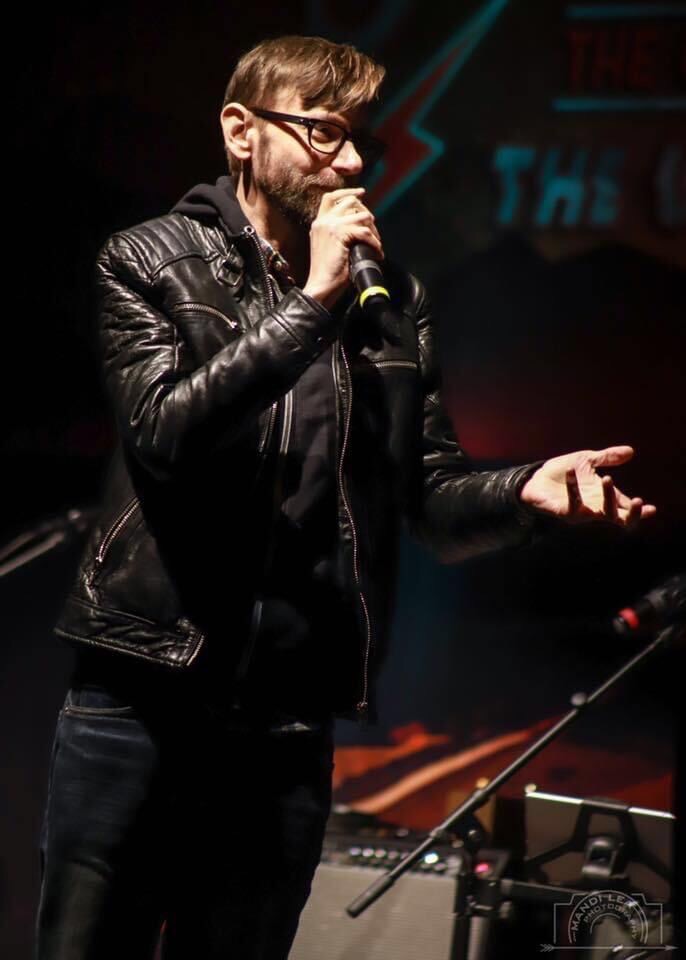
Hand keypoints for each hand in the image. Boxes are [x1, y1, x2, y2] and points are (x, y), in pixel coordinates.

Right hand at [303, 187, 382, 309]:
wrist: (321, 286)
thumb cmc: (328, 273)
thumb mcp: (331, 247)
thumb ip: (339, 233)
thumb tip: (359, 224)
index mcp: (319, 224)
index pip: (331, 197)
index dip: (347, 192)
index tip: (361, 193)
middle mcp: (323, 222)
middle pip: (350, 202)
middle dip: (367, 214)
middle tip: (374, 232)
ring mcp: (330, 226)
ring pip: (361, 216)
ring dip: (373, 231)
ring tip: (376, 245)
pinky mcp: (339, 235)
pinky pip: (365, 232)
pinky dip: (375, 243)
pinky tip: (377, 253)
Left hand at [519, 446, 656, 528]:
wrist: (535, 477)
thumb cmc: (562, 472)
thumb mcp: (587, 460)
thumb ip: (608, 457)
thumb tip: (631, 451)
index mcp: (604, 497)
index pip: (626, 509)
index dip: (640, 512)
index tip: (651, 508)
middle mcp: (595, 508)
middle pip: (619, 520)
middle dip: (631, 514)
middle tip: (639, 501)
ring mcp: (580, 512)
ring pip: (600, 514)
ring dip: (607, 497)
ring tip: (608, 478)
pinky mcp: (563, 511)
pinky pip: (572, 503)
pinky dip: (572, 487)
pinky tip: (571, 471)